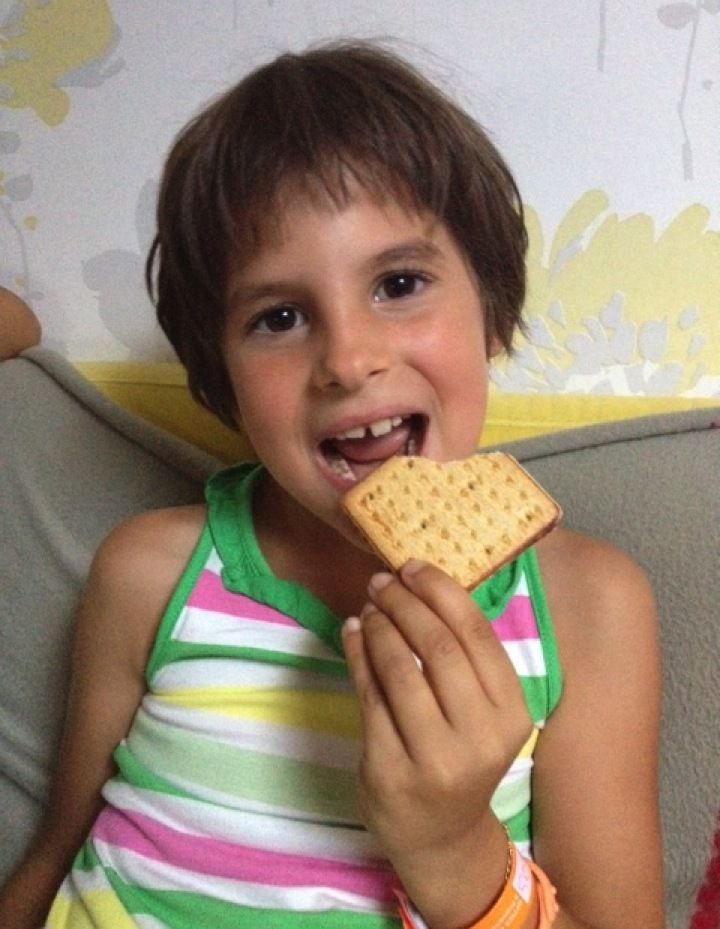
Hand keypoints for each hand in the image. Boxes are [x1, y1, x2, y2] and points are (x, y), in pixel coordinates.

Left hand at [342, 560, 532, 927]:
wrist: (441, 837)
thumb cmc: (463, 759)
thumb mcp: (484, 715)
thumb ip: (465, 661)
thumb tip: (421, 586)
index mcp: (511, 714)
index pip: (476, 634)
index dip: (440, 591)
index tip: (413, 567)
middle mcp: (479, 737)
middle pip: (437, 646)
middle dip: (404, 603)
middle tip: (382, 581)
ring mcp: (433, 758)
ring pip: (399, 669)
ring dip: (378, 626)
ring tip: (368, 606)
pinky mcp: (389, 770)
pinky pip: (368, 696)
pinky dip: (356, 654)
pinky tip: (352, 632)